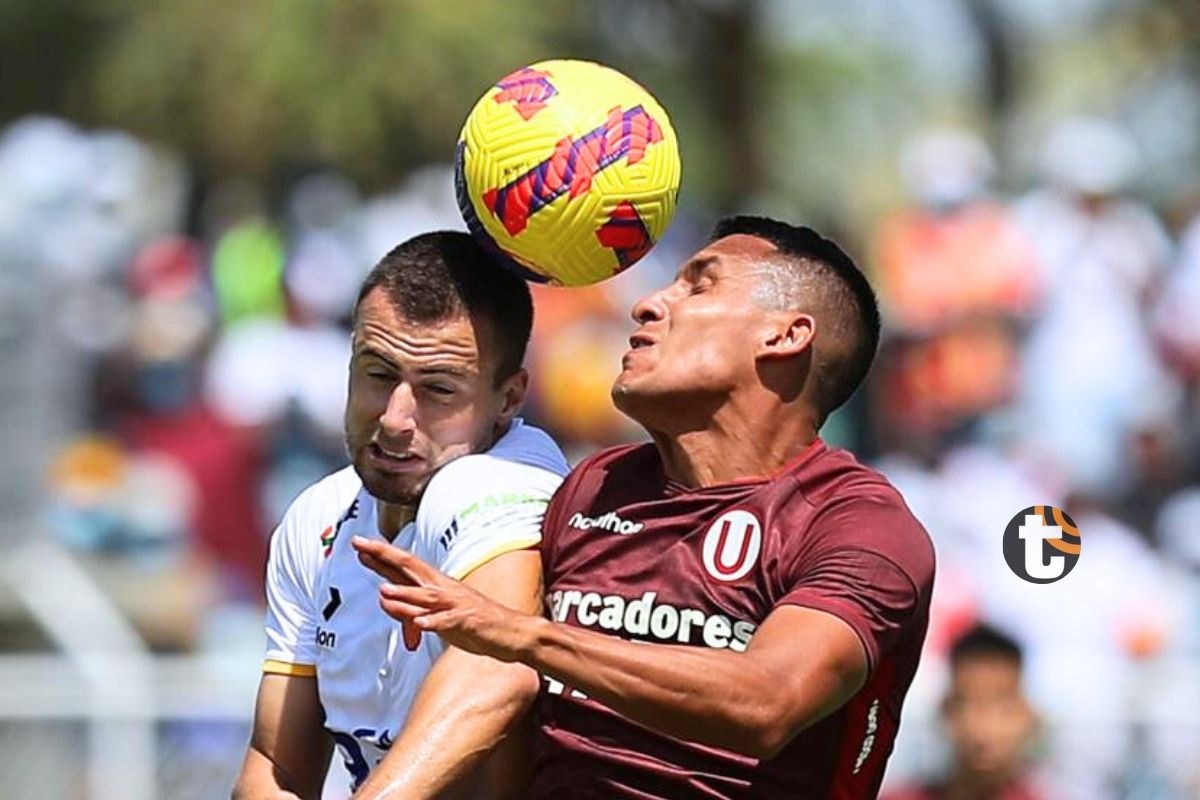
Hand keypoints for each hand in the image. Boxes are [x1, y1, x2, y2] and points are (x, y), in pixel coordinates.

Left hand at [351, 536, 534, 661]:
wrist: (512, 633)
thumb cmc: (474, 622)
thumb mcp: (437, 615)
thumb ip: (410, 608)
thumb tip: (384, 598)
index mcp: (437, 585)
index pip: (404, 566)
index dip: (381, 554)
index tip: (358, 543)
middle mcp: (444, 589)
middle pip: (411, 569)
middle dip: (386, 557)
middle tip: (362, 546)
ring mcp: (456, 605)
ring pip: (426, 597)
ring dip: (405, 594)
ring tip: (384, 592)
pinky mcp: (468, 622)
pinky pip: (448, 622)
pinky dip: (434, 623)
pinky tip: (421, 624)